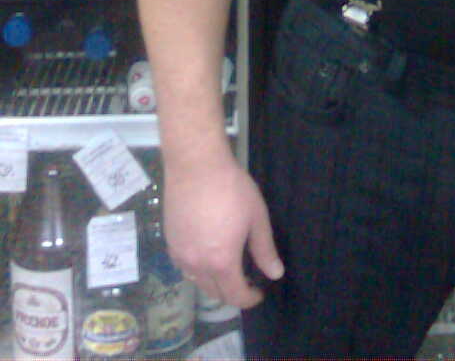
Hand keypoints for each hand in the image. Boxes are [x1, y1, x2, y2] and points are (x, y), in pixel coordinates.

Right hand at [163, 153, 283, 307]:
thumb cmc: (232, 189)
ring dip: (214, 283)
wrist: (196, 166)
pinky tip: (207, 254)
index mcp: (221, 262)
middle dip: (232, 293)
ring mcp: (180, 255)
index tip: (259, 293)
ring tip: (227, 268)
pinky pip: (184, 267)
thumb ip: (264, 250)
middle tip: (246, 281)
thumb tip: (275, 274)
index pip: (235, 295)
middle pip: (214, 294)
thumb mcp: (256, 217)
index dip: (249, 299)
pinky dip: (198, 270)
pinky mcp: (169, 243)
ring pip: (197, 282)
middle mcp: (197, 265)